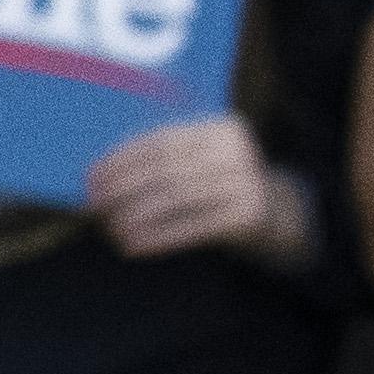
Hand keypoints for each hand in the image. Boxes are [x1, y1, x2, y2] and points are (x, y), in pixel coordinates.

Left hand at [89, 114, 299, 260]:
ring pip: (176, 199)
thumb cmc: (223, 186)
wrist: (282, 215)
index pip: (160, 142)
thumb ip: (165, 159)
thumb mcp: (203, 161)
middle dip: (122, 189)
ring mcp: (246, 184)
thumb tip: (99, 174)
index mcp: (221, 128)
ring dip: (136, 217)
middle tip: (95, 206)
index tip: (91, 178)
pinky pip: (192, 227)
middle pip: (165, 170)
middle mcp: (237, 152)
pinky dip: (158, 237)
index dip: (120, 160)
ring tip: (112, 229)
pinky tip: (135, 245)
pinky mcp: (249, 217)